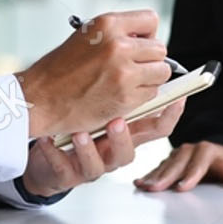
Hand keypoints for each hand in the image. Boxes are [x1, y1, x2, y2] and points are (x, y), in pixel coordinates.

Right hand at [16, 10, 170, 138]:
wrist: (40, 99)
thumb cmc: (58, 70)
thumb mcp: (86, 36)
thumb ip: (117, 33)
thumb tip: (146, 38)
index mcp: (108, 24)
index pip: (151, 20)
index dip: (147, 34)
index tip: (140, 43)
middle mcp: (118, 45)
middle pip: (160, 48)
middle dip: (150, 59)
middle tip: (133, 67)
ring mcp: (123, 72)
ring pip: (161, 71)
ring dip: (149, 78)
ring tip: (128, 81)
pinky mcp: (125, 97)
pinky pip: (152, 93)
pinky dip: (141, 96)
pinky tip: (121, 94)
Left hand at [21, 98, 186, 197]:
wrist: (45, 142)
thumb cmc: (77, 118)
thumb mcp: (102, 100)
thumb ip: (122, 82)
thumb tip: (139, 49)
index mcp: (125, 130)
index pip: (156, 127)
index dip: (170, 115)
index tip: (177, 99)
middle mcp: (111, 149)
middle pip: (130, 152)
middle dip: (124, 138)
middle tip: (116, 121)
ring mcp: (89, 164)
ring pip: (97, 166)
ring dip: (89, 149)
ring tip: (80, 134)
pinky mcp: (65, 173)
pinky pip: (63, 168)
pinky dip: (55, 155)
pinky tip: (47, 141)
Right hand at [135, 141, 222, 191]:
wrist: (220, 156)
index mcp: (208, 150)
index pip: (199, 160)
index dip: (190, 174)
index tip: (182, 187)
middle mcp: (191, 150)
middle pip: (177, 162)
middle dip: (165, 176)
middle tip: (155, 188)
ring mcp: (179, 155)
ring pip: (165, 165)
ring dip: (154, 176)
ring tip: (144, 187)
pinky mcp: (171, 162)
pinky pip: (158, 168)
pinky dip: (149, 175)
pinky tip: (139, 183)